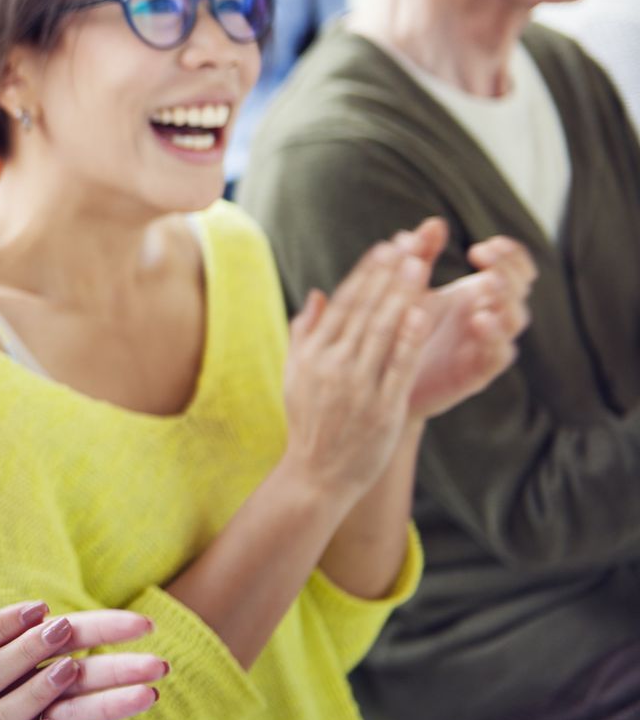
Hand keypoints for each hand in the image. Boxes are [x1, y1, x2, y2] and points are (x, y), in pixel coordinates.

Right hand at [281, 229, 434, 498]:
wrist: (317, 474)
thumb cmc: (309, 422)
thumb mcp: (296, 374)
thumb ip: (306, 332)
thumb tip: (318, 294)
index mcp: (313, 354)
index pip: (343, 304)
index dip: (365, 273)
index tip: (385, 247)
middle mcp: (332, 365)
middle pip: (363, 310)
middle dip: (387, 275)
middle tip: (408, 244)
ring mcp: (356, 386)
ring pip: (382, 331)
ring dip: (401, 296)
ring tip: (419, 266)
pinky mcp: (380, 407)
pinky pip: (397, 366)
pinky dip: (409, 339)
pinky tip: (424, 313)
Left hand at [409, 229, 534, 419]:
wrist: (384, 381)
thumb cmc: (401, 330)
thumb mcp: (408, 289)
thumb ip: (420, 256)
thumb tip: (433, 222)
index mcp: (479, 293)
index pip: (514, 268)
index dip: (509, 255)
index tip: (484, 246)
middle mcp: (490, 316)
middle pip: (519, 290)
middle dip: (507, 270)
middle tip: (484, 258)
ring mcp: (487, 345)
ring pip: (515, 321)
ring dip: (505, 300)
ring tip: (487, 285)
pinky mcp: (478, 372)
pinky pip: (498, 355)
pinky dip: (494, 337)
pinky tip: (479, 320)